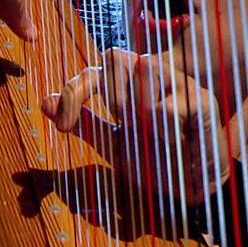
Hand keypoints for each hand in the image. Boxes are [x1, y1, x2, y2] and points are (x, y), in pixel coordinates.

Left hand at [41, 48, 229, 204]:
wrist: (193, 190)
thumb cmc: (156, 162)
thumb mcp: (113, 145)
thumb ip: (83, 123)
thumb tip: (44, 102)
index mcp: (131, 86)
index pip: (94, 71)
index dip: (73, 92)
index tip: (61, 125)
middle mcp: (154, 78)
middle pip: (116, 57)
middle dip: (109, 95)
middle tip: (121, 124)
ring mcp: (180, 85)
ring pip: (146, 67)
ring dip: (137, 105)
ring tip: (149, 131)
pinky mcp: (203, 102)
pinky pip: (171, 103)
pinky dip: (163, 125)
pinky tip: (172, 140)